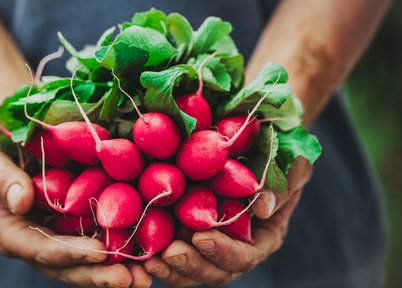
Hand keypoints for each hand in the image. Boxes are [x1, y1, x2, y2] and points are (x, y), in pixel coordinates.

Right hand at [0, 134, 151, 287]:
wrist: (19, 138)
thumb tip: (21, 202)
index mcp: (14, 232)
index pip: (41, 249)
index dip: (70, 254)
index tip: (100, 254)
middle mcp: (39, 241)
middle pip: (69, 267)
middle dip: (99, 275)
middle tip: (131, 280)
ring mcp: (63, 236)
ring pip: (89, 262)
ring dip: (117, 270)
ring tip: (146, 277)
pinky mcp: (82, 225)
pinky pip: (103, 240)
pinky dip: (124, 248)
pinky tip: (148, 253)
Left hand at [145, 158, 312, 286]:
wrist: (257, 149)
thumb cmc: (279, 156)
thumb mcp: (292, 166)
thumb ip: (284, 185)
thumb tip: (263, 207)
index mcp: (264, 238)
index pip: (244, 255)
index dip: (223, 250)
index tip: (201, 237)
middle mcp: (238, 249)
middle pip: (216, 271)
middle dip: (192, 264)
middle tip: (170, 253)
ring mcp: (214, 247)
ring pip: (193, 270)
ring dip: (172, 268)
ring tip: (150, 259)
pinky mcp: (191, 237)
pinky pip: (176, 255)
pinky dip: (160, 256)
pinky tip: (142, 251)